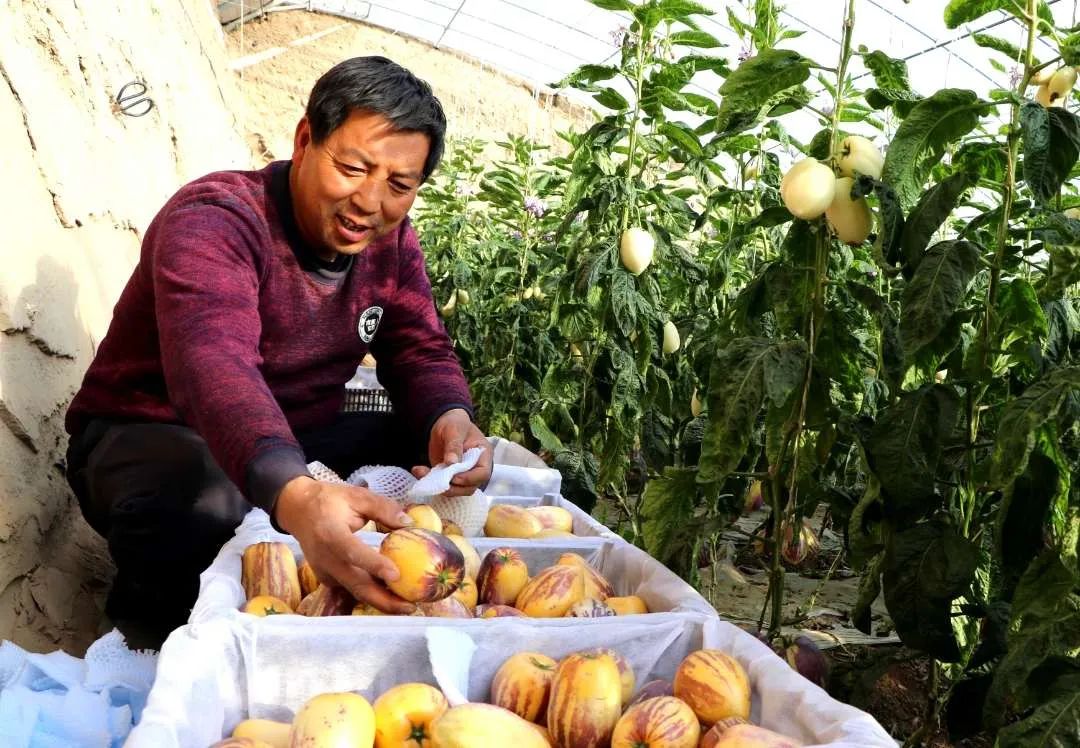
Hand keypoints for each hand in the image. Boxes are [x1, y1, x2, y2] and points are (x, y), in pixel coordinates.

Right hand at [273, 476, 415, 613]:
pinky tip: (393, 595)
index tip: (396, 575)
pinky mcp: (328, 579)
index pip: (352, 552)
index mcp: (330, 534)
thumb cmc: (328, 501)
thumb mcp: (356, 496)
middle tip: (410, 607)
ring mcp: (325, 572)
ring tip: (408, 606)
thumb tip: (408, 523)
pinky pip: (352, 588)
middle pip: (355, 584)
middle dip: (384, 600)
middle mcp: (325, 559)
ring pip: (355, 591)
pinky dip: (373, 593)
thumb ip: (382, 508)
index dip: (373, 565)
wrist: (297, 511)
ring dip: (382, 601)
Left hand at [411, 408, 492, 496]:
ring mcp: (463, 474)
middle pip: (470, 487)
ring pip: (456, 490)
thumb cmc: (455, 423)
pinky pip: (443, 485)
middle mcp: (475, 468)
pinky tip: (418, 471)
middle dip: (453, 488)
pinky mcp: (450, 477)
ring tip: (421, 472)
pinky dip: (431, 483)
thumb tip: (452, 462)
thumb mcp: (454, 430)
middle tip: (435, 480)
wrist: (443, 423)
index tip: (454, 477)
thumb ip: (454, 445)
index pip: (483, 473)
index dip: (469, 478)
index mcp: (483, 454)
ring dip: (439, 487)